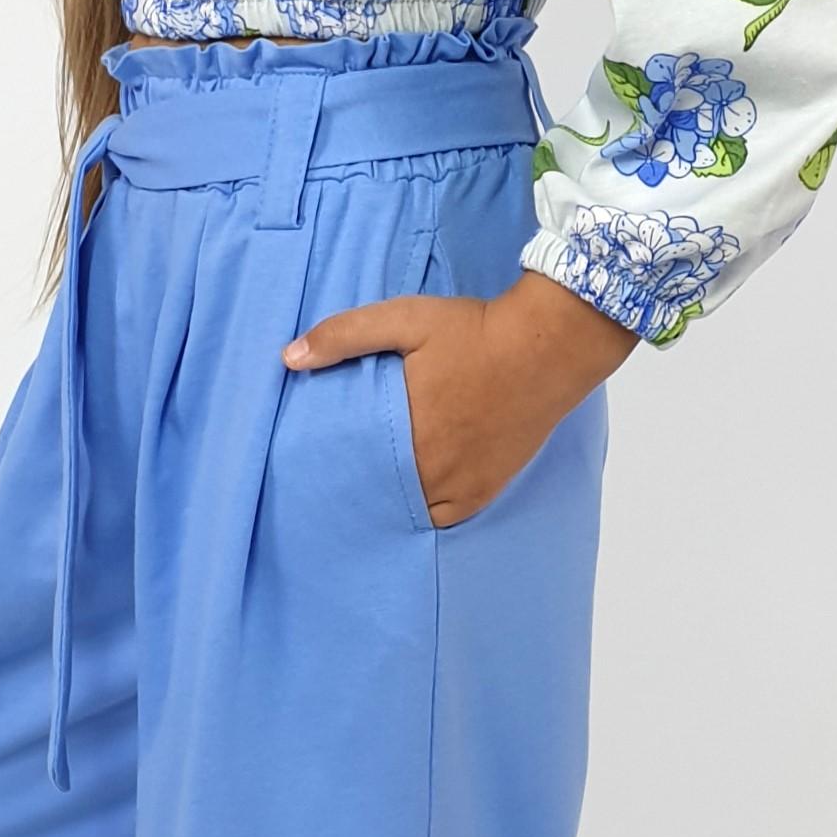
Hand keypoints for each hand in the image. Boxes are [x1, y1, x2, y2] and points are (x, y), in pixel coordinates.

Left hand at [282, 271, 636, 526]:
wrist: (547, 346)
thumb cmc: (473, 331)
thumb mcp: (404, 318)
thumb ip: (344, 336)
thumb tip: (288, 357)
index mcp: (405, 429)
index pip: (349, 467)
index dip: (327, 469)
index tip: (309, 466)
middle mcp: (432, 468)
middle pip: (377, 494)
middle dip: (355, 488)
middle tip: (332, 482)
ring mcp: (462, 484)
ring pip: (408, 511)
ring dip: (387, 501)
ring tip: (366, 491)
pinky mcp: (485, 489)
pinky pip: (442, 518)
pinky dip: (423, 512)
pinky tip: (408, 498)